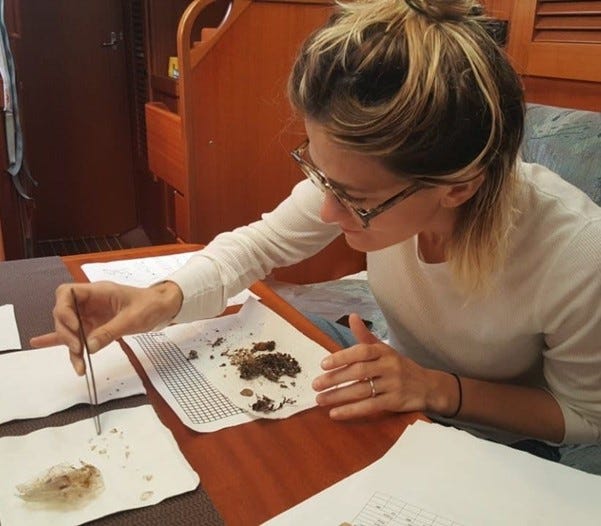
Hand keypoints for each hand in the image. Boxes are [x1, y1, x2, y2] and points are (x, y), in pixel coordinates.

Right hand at [30, 280, 182, 374]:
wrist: (163, 307)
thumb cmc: (150, 305)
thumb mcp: (133, 318)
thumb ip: (111, 331)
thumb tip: (90, 346)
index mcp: (98, 291)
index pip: (66, 292)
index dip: (63, 309)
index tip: (74, 326)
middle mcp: (89, 302)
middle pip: (63, 313)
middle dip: (66, 332)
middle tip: (80, 348)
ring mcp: (90, 314)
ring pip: (69, 328)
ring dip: (70, 345)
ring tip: (79, 365)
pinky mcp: (95, 326)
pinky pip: (76, 334)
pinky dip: (63, 341)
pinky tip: (40, 344)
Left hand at [312, 313, 455, 418]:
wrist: (428, 386)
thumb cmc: (399, 366)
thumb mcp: (384, 349)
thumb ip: (365, 336)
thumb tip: (352, 316)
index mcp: (384, 351)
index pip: (361, 352)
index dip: (342, 357)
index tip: (323, 364)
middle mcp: (389, 366)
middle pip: (358, 372)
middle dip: (335, 379)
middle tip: (315, 385)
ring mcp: (393, 384)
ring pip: (361, 390)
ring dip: (338, 396)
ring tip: (320, 400)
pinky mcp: (395, 402)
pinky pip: (370, 406)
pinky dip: (351, 410)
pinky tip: (335, 413)